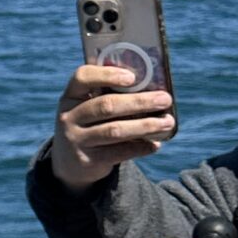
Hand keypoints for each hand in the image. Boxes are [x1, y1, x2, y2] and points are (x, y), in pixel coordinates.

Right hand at [50, 63, 176, 190]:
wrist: (69, 162)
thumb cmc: (91, 124)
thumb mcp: (90, 108)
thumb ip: (111, 96)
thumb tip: (155, 91)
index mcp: (71, 96)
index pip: (82, 77)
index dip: (107, 75)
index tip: (133, 77)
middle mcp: (68, 117)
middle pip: (106, 105)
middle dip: (139, 101)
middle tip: (165, 99)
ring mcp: (75, 140)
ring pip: (114, 130)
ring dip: (145, 125)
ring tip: (168, 123)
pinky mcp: (86, 160)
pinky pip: (117, 153)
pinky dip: (140, 147)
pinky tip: (155, 144)